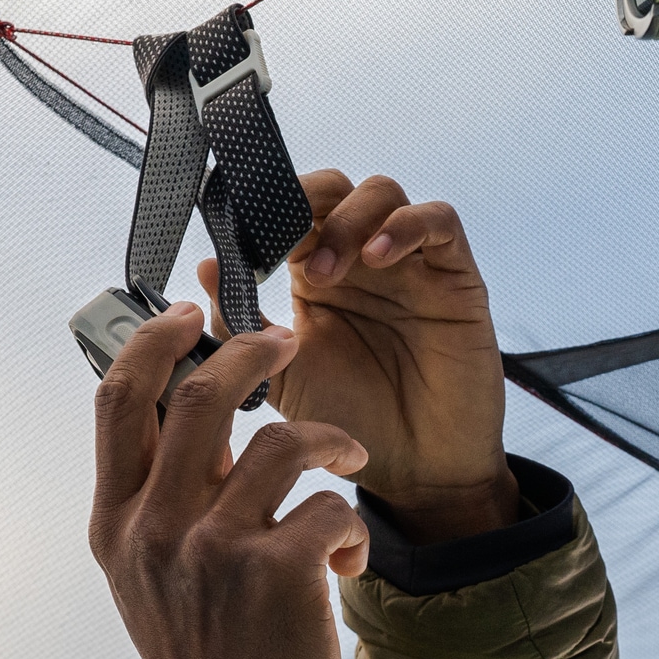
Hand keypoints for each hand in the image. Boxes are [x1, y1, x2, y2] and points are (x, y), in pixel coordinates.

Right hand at [90, 307, 371, 658]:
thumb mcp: (151, 577)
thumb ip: (164, 500)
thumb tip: (191, 415)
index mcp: (116, 523)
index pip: (119, 400)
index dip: (156, 341)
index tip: (191, 314)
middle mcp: (156, 527)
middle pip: (204, 392)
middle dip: (256, 350)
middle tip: (288, 340)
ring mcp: (214, 546)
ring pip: (283, 441)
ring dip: (329, 443)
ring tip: (346, 464)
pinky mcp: (279, 571)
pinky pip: (331, 507)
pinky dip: (351, 531)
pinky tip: (345, 565)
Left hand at [207, 171, 524, 544]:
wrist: (416, 470)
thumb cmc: (354, 420)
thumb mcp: (282, 376)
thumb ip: (242, 326)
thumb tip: (205, 267)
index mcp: (316, 274)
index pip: (290, 211)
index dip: (264, 212)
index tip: (239, 236)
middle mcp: (362, 259)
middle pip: (334, 188)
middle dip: (304, 203)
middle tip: (284, 248)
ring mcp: (409, 263)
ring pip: (381, 193)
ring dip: (347, 220)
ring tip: (326, 271)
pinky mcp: (454, 275)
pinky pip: (439, 220)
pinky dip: (406, 226)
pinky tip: (378, 257)